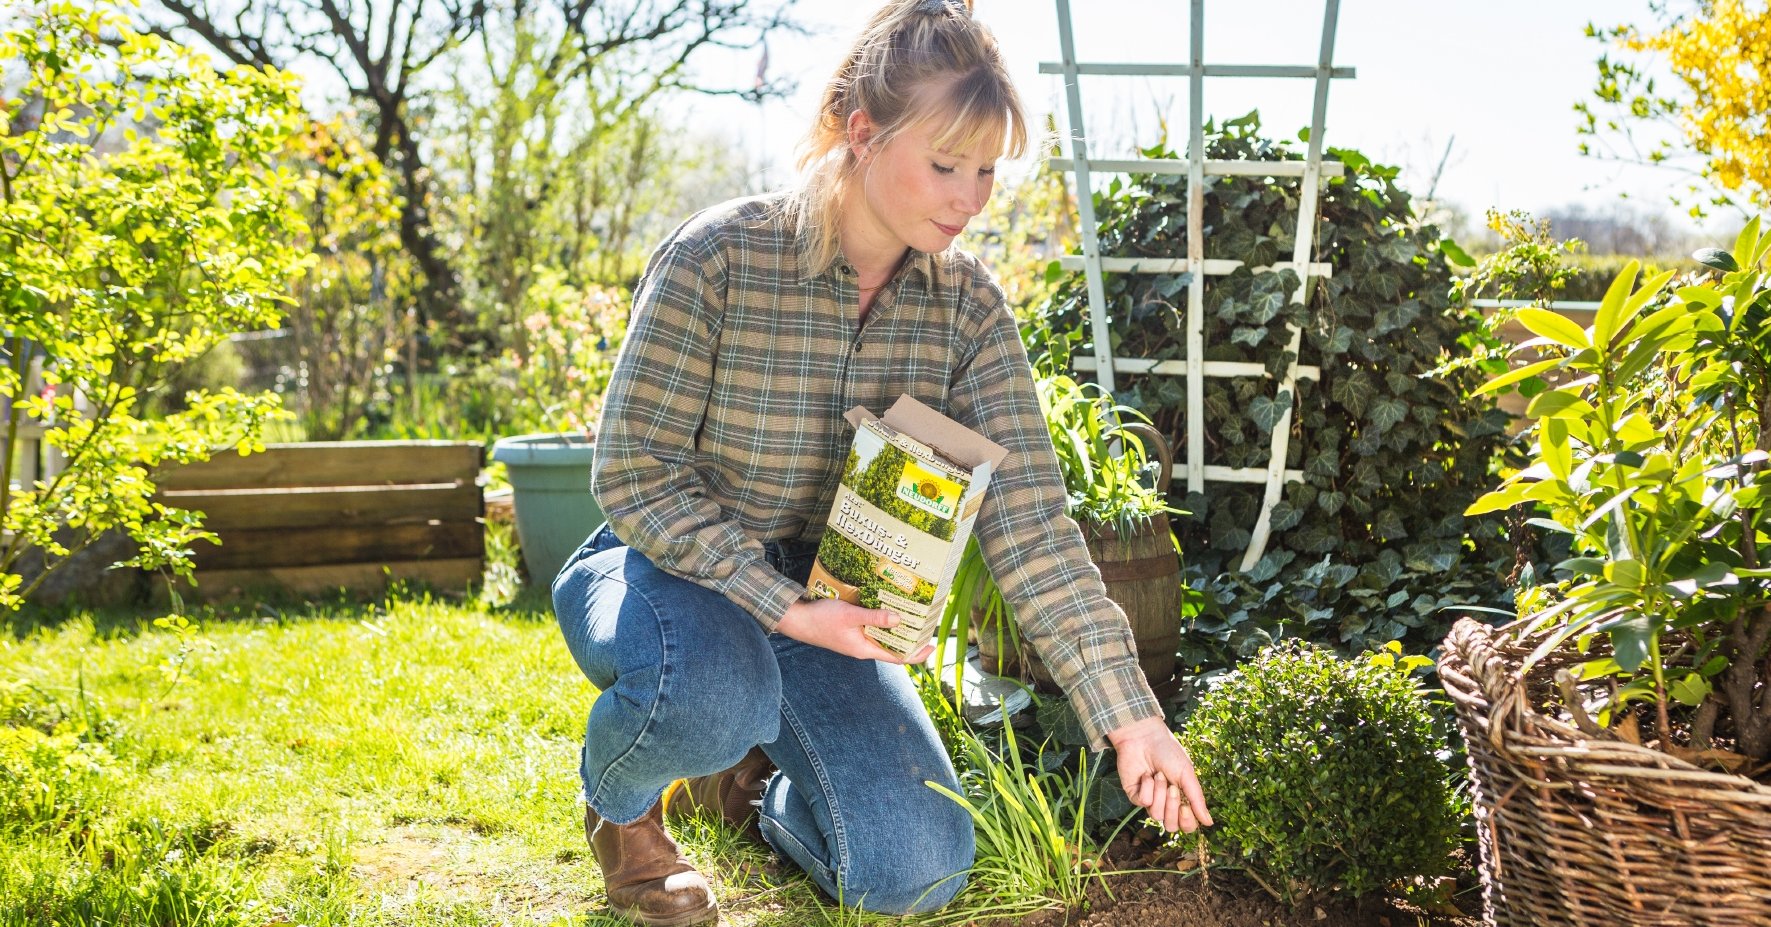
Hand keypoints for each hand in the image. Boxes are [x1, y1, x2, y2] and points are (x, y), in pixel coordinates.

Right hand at [776, 598, 936, 664]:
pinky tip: (886, 607)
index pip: (897, 658)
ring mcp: (856, 639)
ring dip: (897, 628)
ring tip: (912, 615)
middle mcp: (863, 647)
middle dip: (910, 639)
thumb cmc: (821, 619)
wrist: (797, 620)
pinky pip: (871, 628)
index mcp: (865, 649)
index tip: (931, 646)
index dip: (916, 654)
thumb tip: (900, 619)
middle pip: (892, 647)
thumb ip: (875, 618)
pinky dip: (882, 620)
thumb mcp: (850, 616)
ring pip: (882, 637)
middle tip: (926, 625)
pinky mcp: (850, 631)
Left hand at [1107, 716, 1211, 833]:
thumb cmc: (1168, 752)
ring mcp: (1150, 800)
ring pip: (1156, 816)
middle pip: (1171, 826)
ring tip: (1158, 775)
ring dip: (1159, 793)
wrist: (1144, 738)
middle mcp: (1166, 803)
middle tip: (1171, 787)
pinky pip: (1143, 803)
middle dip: (1172, 807)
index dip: (1187, 821)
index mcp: (1182, 799)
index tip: (1185, 807)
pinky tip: (1146, 775)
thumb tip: (1209, 822)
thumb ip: (1197, 799)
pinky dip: (1147, 788)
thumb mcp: (1187, 774)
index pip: (1187, 825)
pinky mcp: (1135, 796)